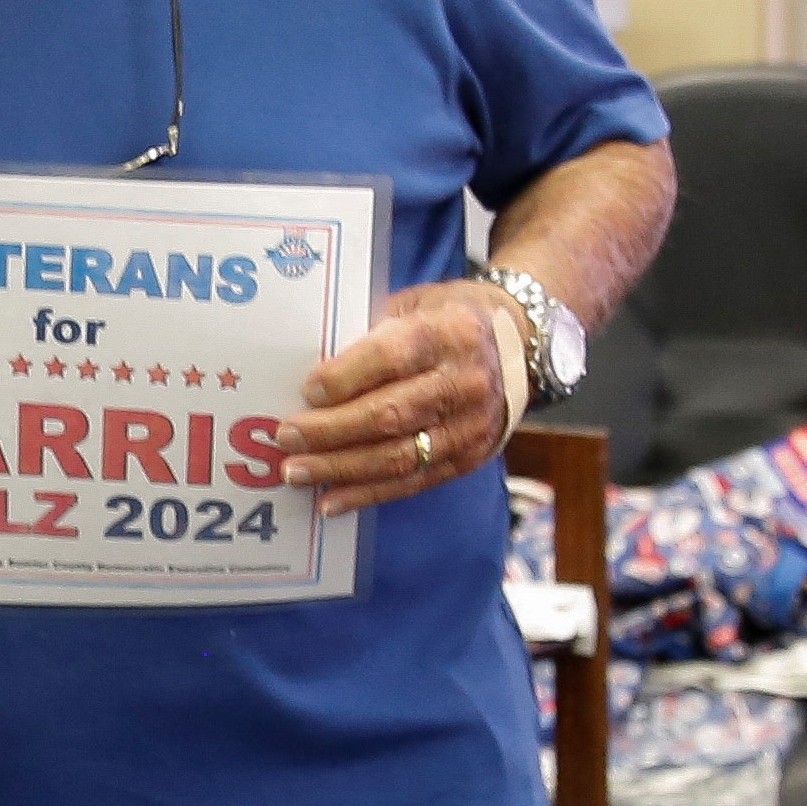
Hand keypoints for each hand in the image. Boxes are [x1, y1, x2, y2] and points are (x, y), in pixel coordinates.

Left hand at [280, 283, 525, 514]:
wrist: (519, 345)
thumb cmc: (448, 320)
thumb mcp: (415, 305)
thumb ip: (372, 334)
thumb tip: (312, 376)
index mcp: (451, 332)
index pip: (393, 357)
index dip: (346, 377)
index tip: (308, 390)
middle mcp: (466, 382)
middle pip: (390, 414)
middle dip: (331, 430)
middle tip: (286, 436)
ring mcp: (470, 426)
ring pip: (398, 456)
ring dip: (341, 468)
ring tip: (296, 472)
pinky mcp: (468, 458)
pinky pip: (412, 482)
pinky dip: (367, 494)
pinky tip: (331, 500)